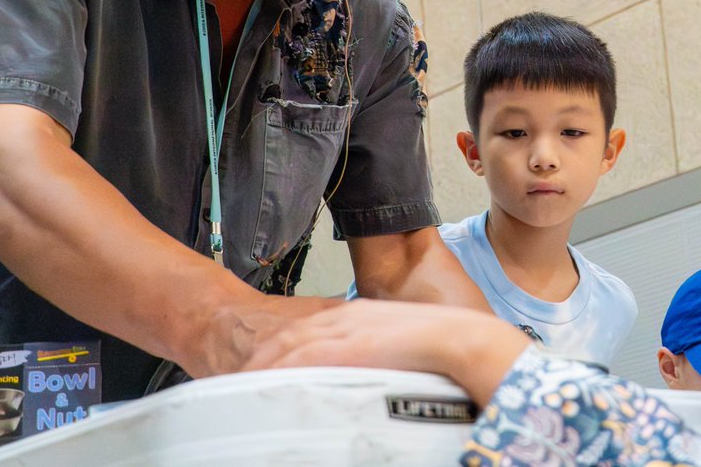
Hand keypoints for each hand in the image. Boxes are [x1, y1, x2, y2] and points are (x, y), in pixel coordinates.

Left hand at [237, 298, 530, 404]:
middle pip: (294, 332)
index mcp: (362, 315)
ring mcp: (346, 330)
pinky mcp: (346, 347)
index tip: (270, 362)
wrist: (458, 339)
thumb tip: (375, 377)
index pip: (312, 328)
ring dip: (264, 363)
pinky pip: (301, 358)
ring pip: (290, 343)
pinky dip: (278, 370)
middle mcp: (348, 317)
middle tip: (242, 373)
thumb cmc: (443, 346)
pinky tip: (262, 384)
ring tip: (241, 381)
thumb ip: (383, 358)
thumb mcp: (403, 348)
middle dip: (267, 353)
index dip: (288, 345)